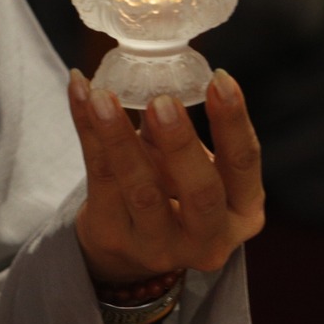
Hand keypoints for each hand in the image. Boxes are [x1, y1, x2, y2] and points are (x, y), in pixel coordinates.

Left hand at [68, 69, 264, 286]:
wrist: (126, 249)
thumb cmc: (169, 193)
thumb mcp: (187, 167)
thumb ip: (178, 130)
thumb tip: (156, 74)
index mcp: (242, 212)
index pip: (243, 164)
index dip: (233, 122)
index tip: (218, 79)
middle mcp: (209, 239)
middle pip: (201, 193)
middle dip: (181, 144)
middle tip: (162, 102)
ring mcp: (160, 247)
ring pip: (142, 191)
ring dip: (120, 138)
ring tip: (103, 96)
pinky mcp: (114, 237)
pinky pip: (99, 177)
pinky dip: (87, 129)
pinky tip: (80, 92)